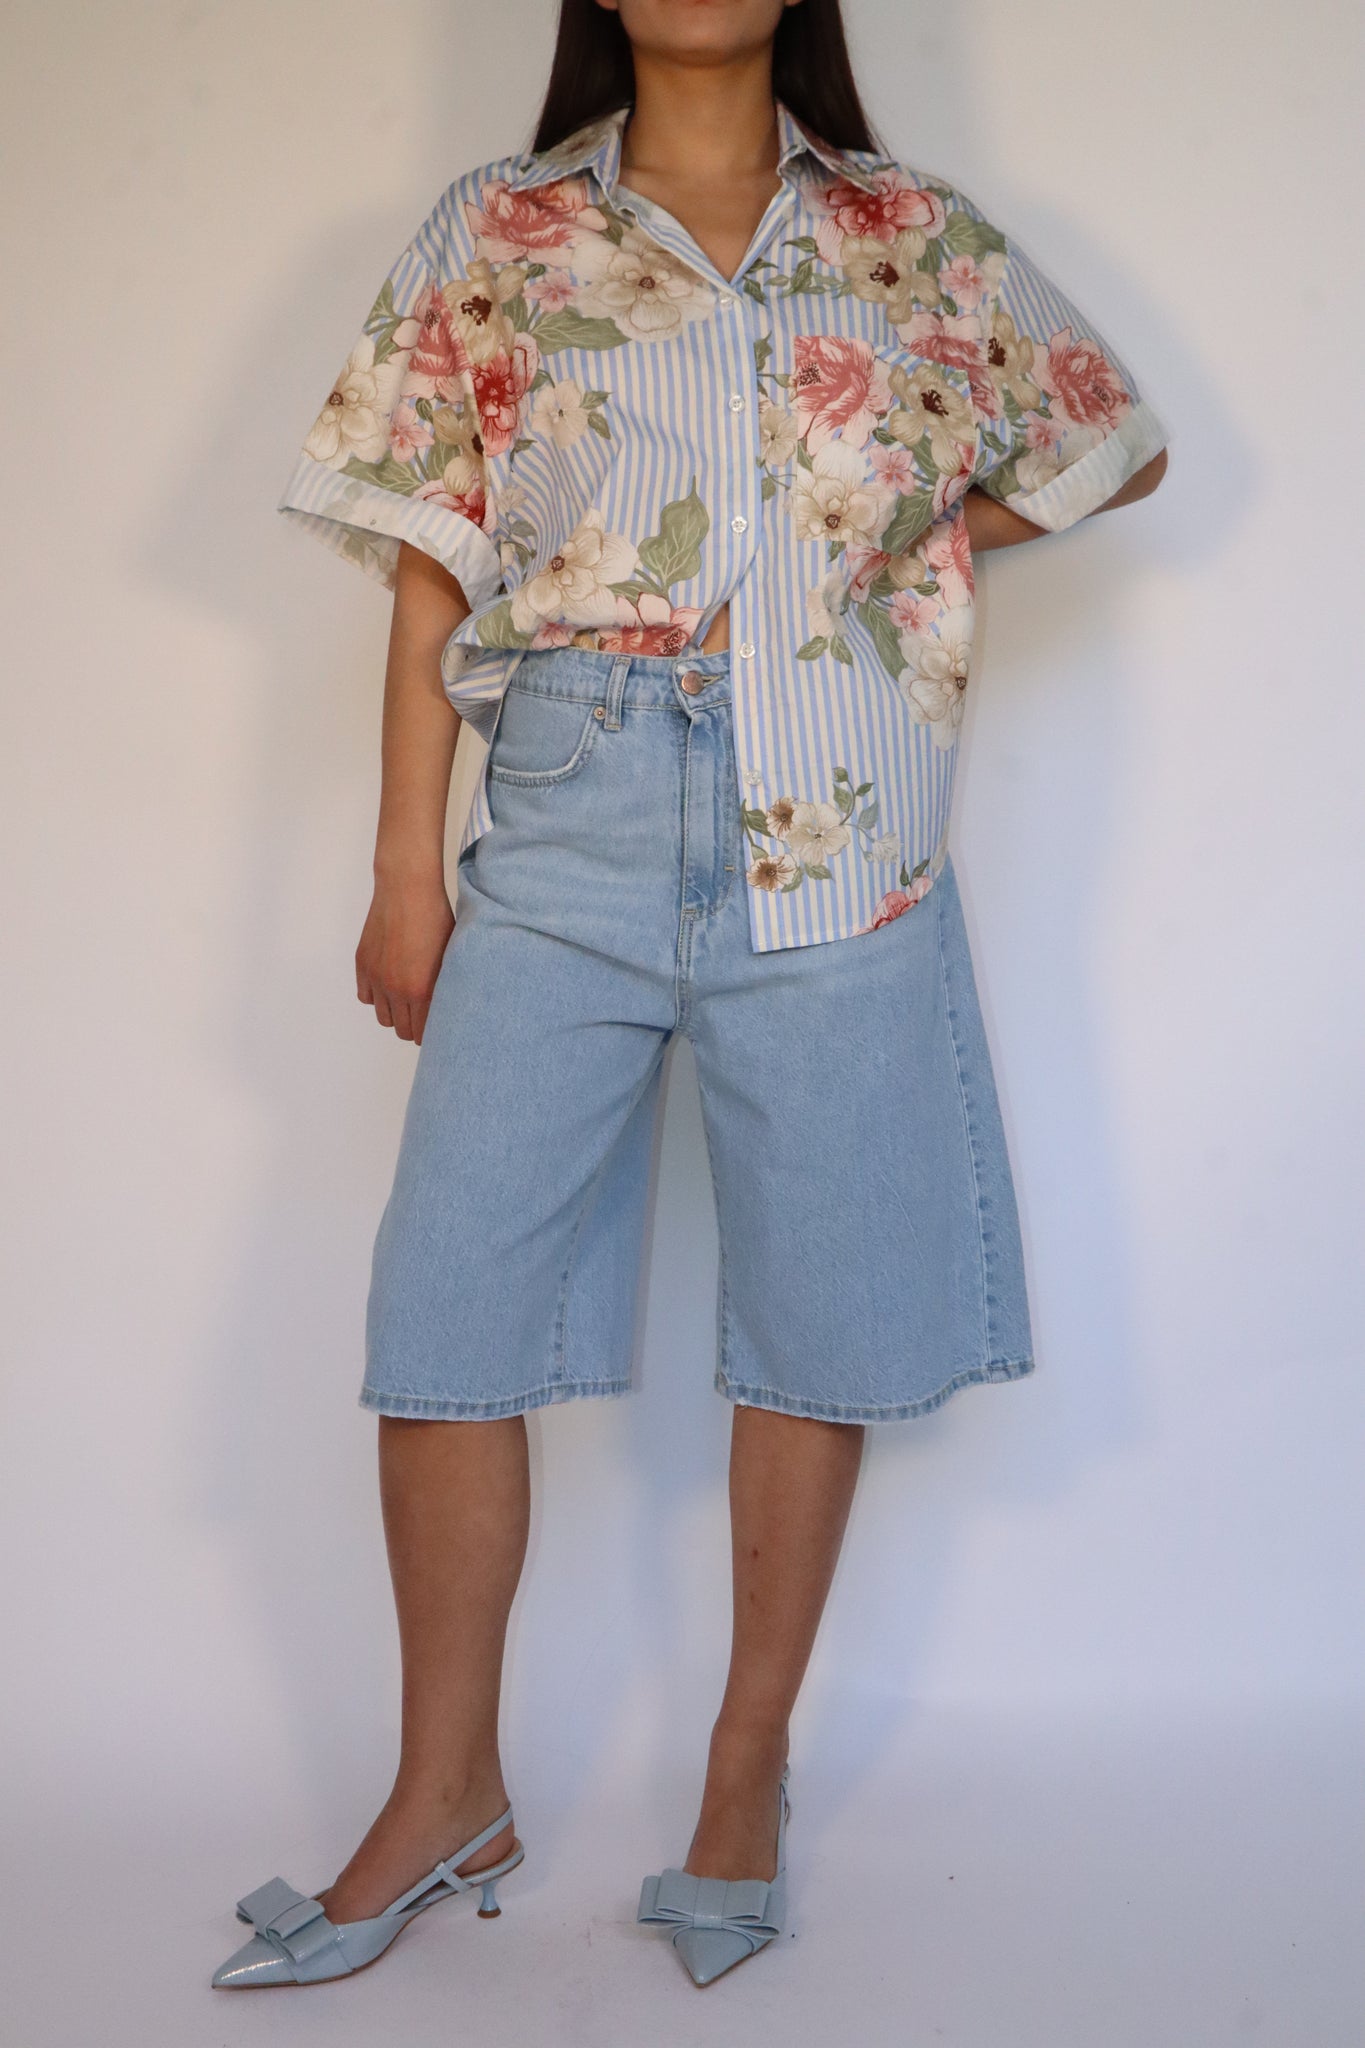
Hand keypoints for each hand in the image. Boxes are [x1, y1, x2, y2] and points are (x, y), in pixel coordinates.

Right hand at [355, 874, 455, 1044]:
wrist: (407, 889)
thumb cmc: (437, 918)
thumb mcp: (450, 956)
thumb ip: (444, 986)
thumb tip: (445, 1007)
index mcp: (421, 990)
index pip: (422, 1032)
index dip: (431, 1032)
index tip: (437, 1026)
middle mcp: (395, 989)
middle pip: (401, 1030)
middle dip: (413, 1027)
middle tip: (423, 1014)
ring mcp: (376, 977)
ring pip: (382, 1017)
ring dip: (395, 1013)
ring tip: (406, 999)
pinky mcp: (363, 964)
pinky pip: (366, 997)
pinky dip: (377, 996)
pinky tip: (388, 984)